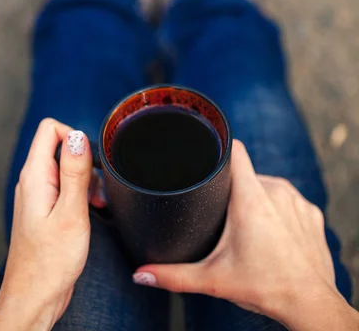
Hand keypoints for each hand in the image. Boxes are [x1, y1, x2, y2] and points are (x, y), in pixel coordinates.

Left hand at [0, 118, 105, 330]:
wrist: (36, 296)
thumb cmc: (50, 261)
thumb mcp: (71, 212)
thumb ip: (75, 171)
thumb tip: (79, 135)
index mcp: (35, 176)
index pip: (50, 129)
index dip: (75, 135)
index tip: (91, 160)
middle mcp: (33, 181)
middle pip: (61, 146)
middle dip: (85, 161)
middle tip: (96, 188)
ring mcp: (38, 194)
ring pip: (66, 167)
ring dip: (86, 179)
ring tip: (96, 203)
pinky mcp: (45, 208)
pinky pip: (65, 186)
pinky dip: (81, 193)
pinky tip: (90, 210)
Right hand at [134, 140, 357, 330]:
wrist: (310, 306)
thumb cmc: (266, 288)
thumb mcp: (213, 280)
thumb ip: (173, 275)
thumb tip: (141, 274)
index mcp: (251, 198)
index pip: (235, 150)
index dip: (220, 147)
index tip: (208, 153)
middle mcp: (276, 191)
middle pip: (247, 175)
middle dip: (234, 191)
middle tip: (225, 217)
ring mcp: (297, 201)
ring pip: (268, 187)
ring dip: (257, 200)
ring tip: (249, 228)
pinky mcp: (312, 213)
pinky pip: (288, 200)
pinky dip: (279, 211)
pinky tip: (274, 234)